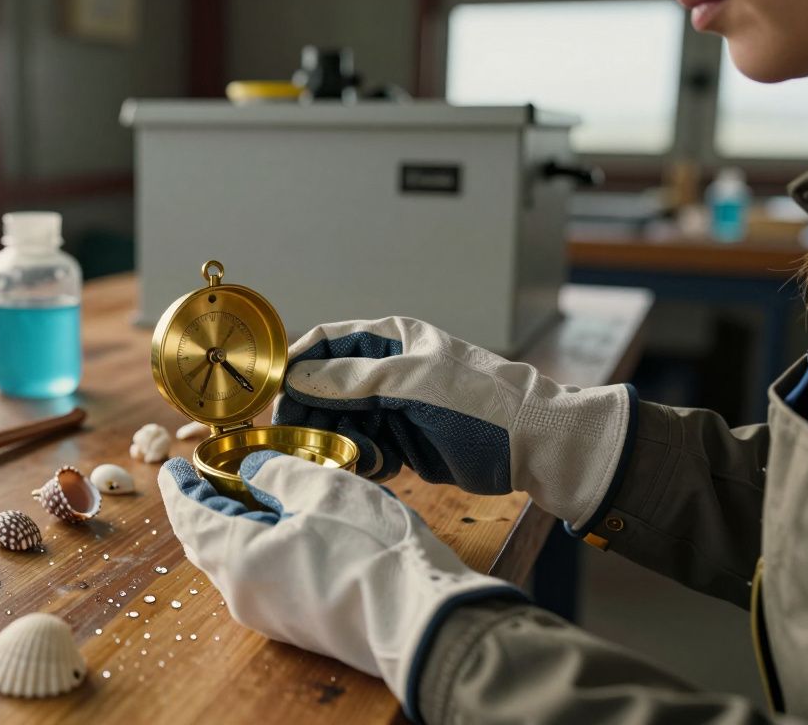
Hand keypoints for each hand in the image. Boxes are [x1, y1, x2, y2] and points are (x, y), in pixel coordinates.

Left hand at [157, 452, 520, 718]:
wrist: (425, 625)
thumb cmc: (373, 555)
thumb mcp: (323, 490)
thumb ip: (277, 472)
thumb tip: (255, 468)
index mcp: (237, 559)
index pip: (188, 518)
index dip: (178, 487)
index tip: (172, 466)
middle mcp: (243, 594)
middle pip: (205, 542)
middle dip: (202, 504)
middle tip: (207, 472)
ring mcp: (271, 614)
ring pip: (233, 561)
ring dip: (233, 524)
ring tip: (249, 490)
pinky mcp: (300, 623)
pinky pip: (260, 576)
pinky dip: (257, 544)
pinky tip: (283, 524)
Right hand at [272, 317, 634, 534]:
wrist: (534, 444)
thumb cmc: (483, 401)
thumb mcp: (414, 382)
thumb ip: (353, 380)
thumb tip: (299, 376)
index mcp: (390, 339)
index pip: (325, 343)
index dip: (295, 366)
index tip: (272, 394)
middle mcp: (386, 371)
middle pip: (325, 388)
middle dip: (310, 414)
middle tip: (298, 440)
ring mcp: (394, 408)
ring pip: (340, 423)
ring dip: (335, 442)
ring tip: (348, 457)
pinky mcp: (403, 443)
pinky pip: (364, 450)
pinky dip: (361, 461)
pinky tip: (374, 468)